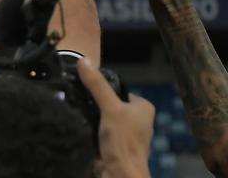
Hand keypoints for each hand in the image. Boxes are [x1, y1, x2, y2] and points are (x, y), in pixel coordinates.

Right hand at [78, 58, 153, 177]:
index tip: (89, 92)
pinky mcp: (115, 146)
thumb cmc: (124, 144)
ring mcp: (126, 134)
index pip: (117, 89)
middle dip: (96, 106)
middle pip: (109, 103)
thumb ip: (97, 85)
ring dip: (92, 120)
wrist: (121, 176)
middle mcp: (137, 120)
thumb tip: (84, 61)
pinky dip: (92, 132)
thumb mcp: (110, 108)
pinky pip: (99, 132)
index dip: (102, 90)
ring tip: (85, 120)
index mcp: (143, 107)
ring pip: (103, 118)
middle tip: (84, 106)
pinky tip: (86, 132)